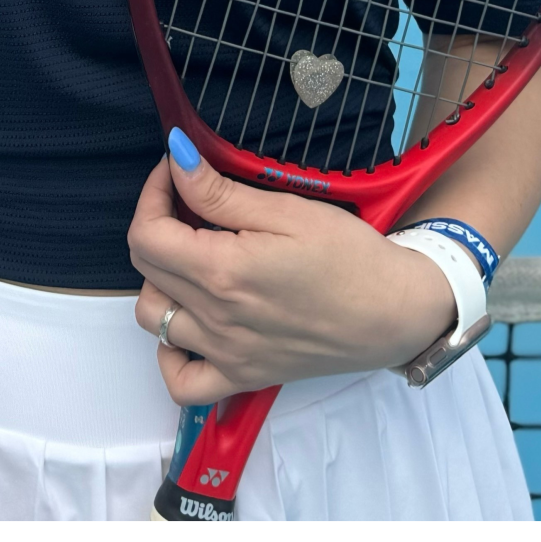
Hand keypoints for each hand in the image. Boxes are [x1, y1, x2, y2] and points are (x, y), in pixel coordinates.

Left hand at [127, 131, 457, 406]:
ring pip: (152, 320)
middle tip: (191, 204)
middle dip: (157, 224)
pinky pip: (182, 382)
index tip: (176, 173)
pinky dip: (168, 355)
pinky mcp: (244, 376)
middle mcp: (216, 319)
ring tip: (192, 257)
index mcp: (223, 272)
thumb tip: (176, 159)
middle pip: (146, 270)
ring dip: (159, 282)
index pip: (146, 235)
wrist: (394, 312)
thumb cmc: (349, 256)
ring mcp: (226, 354)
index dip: (153, 194)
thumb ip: (220, 192)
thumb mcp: (286, 210)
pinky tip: (188, 323)